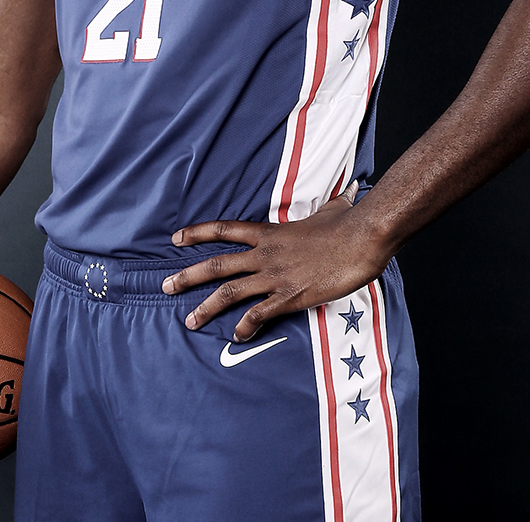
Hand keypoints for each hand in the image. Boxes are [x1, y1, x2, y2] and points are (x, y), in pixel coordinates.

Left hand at [161, 184, 390, 340]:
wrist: (362, 238)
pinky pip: (260, 313)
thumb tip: (345, 194)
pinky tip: (236, 336)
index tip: (175, 239)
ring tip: (189, 321)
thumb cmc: (348, 223)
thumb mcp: (330, 209)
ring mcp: (276, 276)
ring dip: (206, 307)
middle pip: (217, 264)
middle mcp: (265, 254)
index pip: (224, 230)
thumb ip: (328, 205)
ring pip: (230, 292)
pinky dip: (245, 326)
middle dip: (188, 276)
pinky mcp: (291, 296)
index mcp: (269, 232)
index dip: (197, 233)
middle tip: (166, 286)